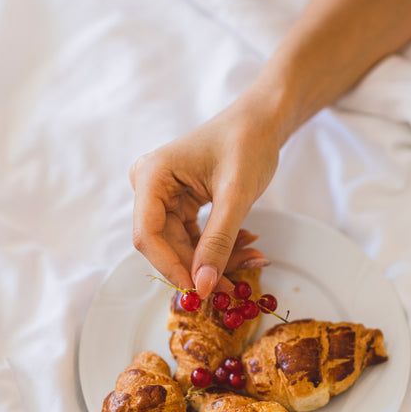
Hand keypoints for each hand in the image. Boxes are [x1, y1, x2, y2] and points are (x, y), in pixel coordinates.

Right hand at [130, 95, 281, 297]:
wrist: (262, 119)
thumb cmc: (248, 142)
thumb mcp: (236, 195)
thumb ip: (218, 242)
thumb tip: (203, 287)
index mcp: (152, 176)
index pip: (148, 236)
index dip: (171, 268)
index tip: (200, 291)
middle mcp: (150, 188)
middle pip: (166, 245)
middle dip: (201, 267)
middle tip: (233, 286)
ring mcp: (163, 197)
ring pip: (181, 247)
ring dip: (214, 260)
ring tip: (252, 259)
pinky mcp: (179, 204)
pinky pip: (193, 238)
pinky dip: (218, 248)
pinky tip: (245, 246)